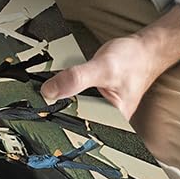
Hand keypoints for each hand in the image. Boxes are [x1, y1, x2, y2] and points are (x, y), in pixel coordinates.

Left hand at [39, 4, 179, 120]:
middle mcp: (106, 119)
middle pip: (72, 119)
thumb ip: (77, 79)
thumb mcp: (103, 68)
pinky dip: (65, 91)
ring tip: (43, 95)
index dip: (55, 124)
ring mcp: (100, 108)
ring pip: (72, 108)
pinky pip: (75, 97)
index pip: (78, 129)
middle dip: (54, 110)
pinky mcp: (94, 97)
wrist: (144, 49)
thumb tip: (49, 91)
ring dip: (58, 100)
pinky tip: (56, 86)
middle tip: (35, 102)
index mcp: (112, 122)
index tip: (35, 117)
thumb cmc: (133, 60)